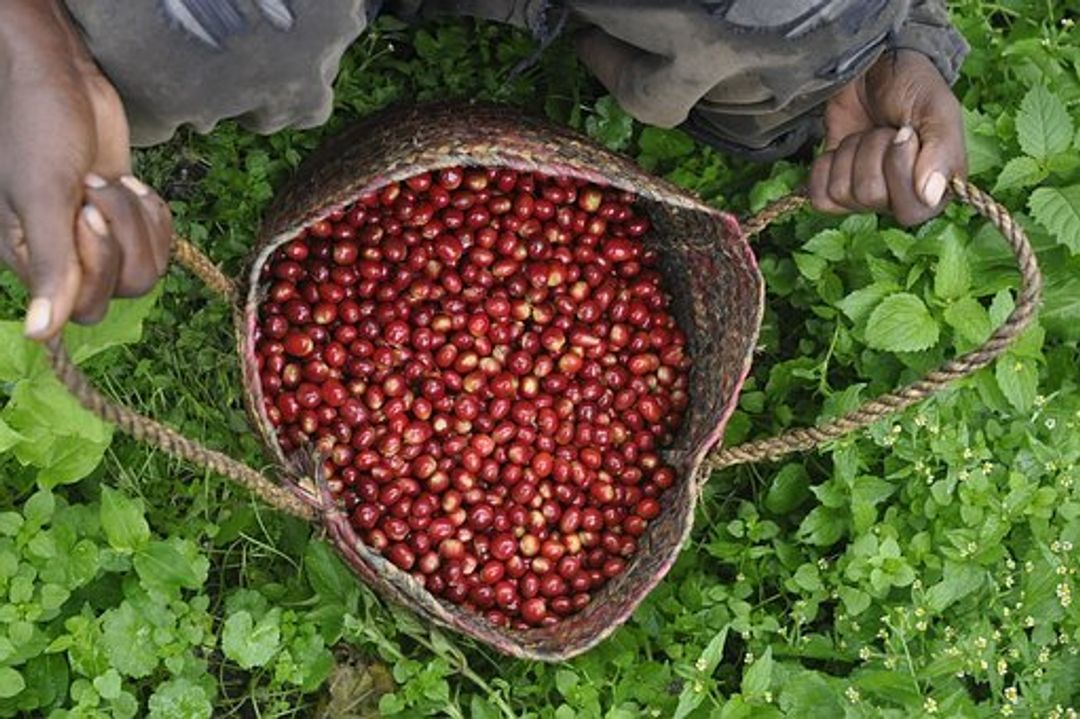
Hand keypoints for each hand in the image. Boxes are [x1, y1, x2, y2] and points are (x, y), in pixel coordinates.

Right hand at [0, 0, 171, 340]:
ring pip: (148, 269)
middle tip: (98, 188)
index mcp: (31, 258)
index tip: (86, 211)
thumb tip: (39, 335)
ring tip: (113, 181)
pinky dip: (154, 213)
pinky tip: (132, 181)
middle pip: (125, 290)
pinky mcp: (124, 217)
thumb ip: (50, 267)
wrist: (58, 74)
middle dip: (124, 237)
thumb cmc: (37, 126)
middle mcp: (64, 256)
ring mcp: (97, 237)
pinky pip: (160, 243)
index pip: (85, 307)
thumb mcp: (43, 195)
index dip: (100, 265)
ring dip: (139, 222)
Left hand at [809, 49, 966, 226]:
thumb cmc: (913, 88)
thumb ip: (942, 153)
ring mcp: (865, 196)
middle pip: (870, 195)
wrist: (874, 68)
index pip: (910, 210)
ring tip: (867, 133)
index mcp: (936, 190)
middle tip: (885, 130)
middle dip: (872, 151)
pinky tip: (841, 148)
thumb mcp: (938, 111)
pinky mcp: (835, 188)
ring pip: (842, 192)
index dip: (900, 170)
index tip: (905, 134)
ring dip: (851, 152)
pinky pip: (819, 197)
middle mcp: (900, 200)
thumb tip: (930, 197)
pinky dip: (825, 166)